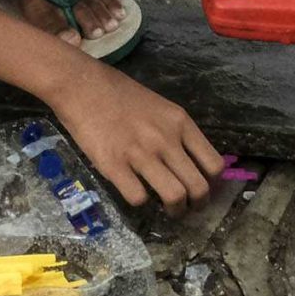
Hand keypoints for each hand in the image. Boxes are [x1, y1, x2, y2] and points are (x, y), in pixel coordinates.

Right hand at [48, 64, 220, 211]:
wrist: (81, 84)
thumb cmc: (119, 93)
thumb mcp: (159, 107)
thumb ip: (176, 133)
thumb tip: (189, 163)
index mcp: (180, 123)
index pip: (213, 165)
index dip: (211, 184)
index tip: (201, 188)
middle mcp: (165, 140)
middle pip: (198, 187)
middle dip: (196, 205)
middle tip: (187, 208)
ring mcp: (140, 154)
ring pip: (174, 197)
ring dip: (175, 211)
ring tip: (168, 211)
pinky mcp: (114, 166)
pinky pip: (139, 198)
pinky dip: (140, 201)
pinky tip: (135, 192)